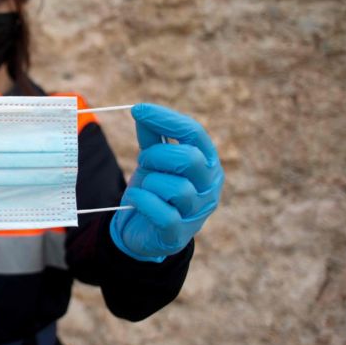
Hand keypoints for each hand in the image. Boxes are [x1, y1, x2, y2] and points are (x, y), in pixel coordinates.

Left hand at [110, 103, 223, 262]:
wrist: (142, 230)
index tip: (138, 110)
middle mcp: (209, 187)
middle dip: (157, 156)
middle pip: (189, 159)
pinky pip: (163, 213)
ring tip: (144, 186)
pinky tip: (136, 200)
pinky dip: (143, 202)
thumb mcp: (153, 160)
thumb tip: (141, 111)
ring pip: (177, 188)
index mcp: (207, 162)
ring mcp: (197, 212)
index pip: (194, 133)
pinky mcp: (178, 234)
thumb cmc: (154, 189)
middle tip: (143, 162)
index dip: (166, 119)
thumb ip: (151, 137)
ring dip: (150, 182)